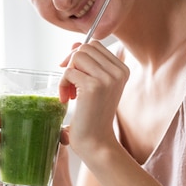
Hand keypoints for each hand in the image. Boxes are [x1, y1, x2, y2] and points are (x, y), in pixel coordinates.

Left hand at [59, 40, 128, 154]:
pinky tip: (67, 99)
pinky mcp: (93, 86)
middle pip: (85, 47)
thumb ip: (87, 63)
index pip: (95, 45)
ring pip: (77, 56)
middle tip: (71, 86)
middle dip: (72, 64)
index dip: (79, 57)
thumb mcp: (93, 84)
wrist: (96, 141)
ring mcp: (107, 78)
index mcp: (122, 69)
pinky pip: (69, 72)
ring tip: (69, 93)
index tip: (75, 78)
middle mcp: (118, 72)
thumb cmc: (92, 115)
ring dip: (67, 74)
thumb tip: (75, 44)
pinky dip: (62, 84)